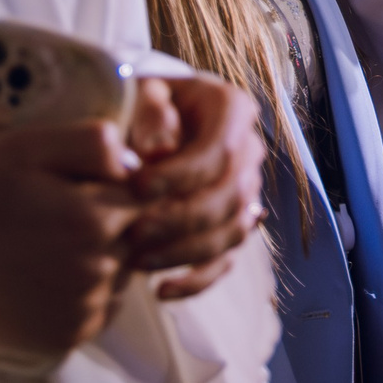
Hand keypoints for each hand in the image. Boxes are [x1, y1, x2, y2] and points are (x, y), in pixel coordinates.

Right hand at [0, 120, 142, 357]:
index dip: (114, 189)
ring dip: (98, 260)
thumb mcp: (24, 147)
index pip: (144, 198)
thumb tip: (136, 162)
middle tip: (52, 219)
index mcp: (93, 219)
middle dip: (108, 224)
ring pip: (120, 274)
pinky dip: (83, 294)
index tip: (78, 188)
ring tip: (44, 251)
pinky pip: (100, 308)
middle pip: (133, 237)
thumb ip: (91, 143)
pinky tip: (42, 279)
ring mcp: (84, 309)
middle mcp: (98, 270)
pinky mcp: (69, 338)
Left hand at [126, 76, 269, 300]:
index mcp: (231, 109)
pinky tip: (161, 290)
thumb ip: (149, 111)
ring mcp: (245, 191)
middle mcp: (248, 150)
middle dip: (181, 220)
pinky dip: (197, 281)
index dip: (181, 175)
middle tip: (134, 233)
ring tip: (137, 261)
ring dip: (185, 252)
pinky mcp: (231, 225)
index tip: (137, 189)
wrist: (143, 120)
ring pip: (231, 232)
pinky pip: (225, 260)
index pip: (219, 150)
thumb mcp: (140, 92)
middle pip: (229, 196)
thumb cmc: (138, 103)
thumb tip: (159, 151)